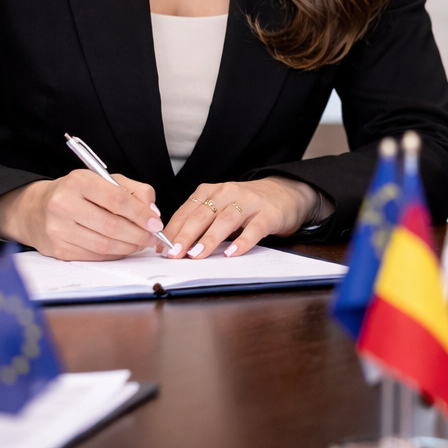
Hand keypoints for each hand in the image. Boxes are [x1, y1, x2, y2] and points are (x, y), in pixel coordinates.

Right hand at [0, 170, 163, 260]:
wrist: (35, 209)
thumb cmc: (76, 193)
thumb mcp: (104, 180)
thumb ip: (133, 190)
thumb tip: (152, 212)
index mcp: (78, 182)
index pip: (117, 199)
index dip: (140, 214)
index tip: (155, 223)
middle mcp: (63, 204)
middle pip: (111, 225)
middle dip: (138, 235)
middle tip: (152, 238)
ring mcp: (58, 229)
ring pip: (103, 244)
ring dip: (128, 247)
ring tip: (140, 244)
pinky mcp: (57, 249)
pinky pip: (93, 256)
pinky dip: (113, 255)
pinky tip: (122, 249)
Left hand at [162, 177, 321, 258]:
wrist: (286, 193)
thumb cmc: (246, 205)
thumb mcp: (220, 207)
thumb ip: (200, 221)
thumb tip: (173, 246)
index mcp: (211, 191)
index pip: (187, 210)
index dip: (173, 230)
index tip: (161, 248)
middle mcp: (228, 193)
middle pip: (203, 214)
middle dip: (186, 234)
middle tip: (174, 253)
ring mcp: (250, 202)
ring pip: (226, 219)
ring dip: (209, 238)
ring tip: (197, 255)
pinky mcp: (269, 213)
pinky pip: (254, 228)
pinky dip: (242, 241)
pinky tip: (232, 253)